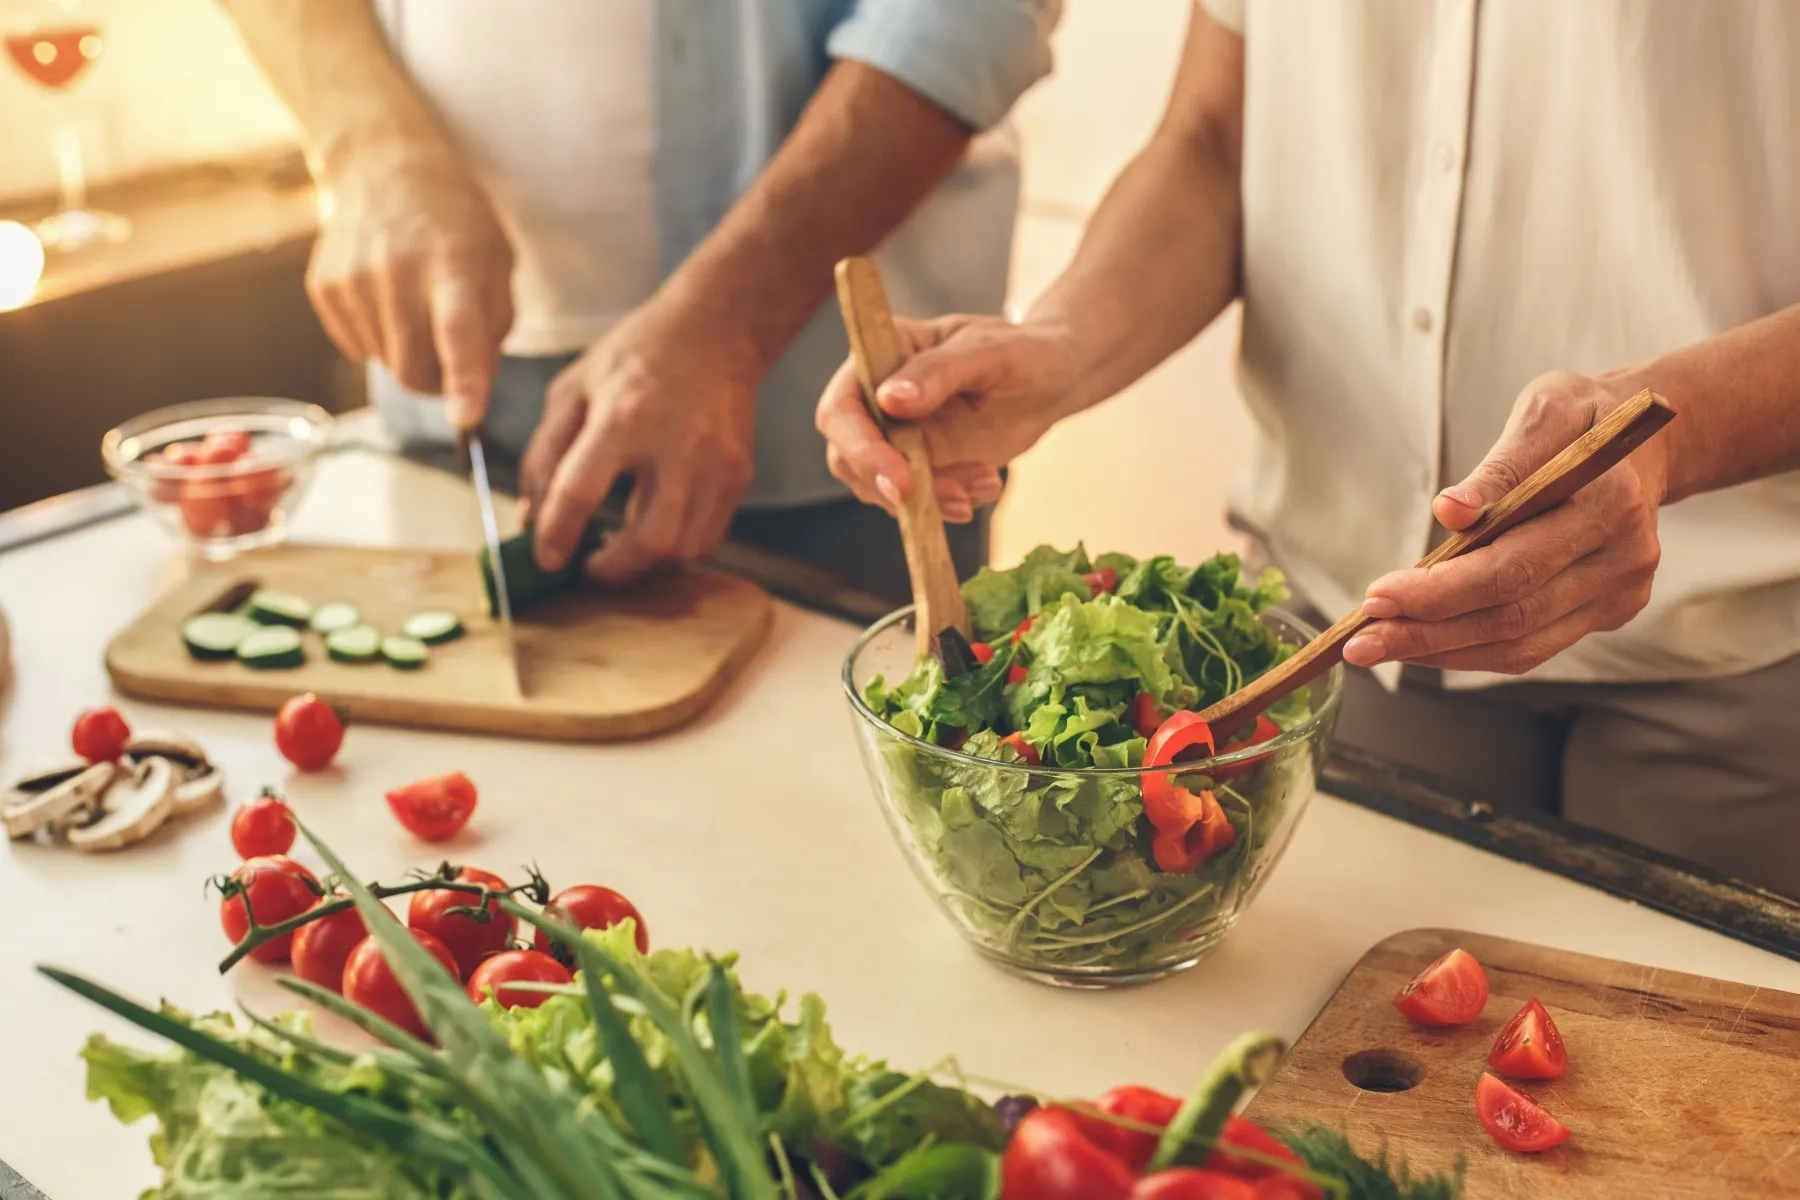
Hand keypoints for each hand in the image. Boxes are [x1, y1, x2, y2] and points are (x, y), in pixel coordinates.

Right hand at [308, 152, 512, 430]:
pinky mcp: (324, 288)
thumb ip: (492, 329)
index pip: (458, 333)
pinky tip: (386, 297)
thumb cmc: (455, 223)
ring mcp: (353, 280)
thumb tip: (472, 390)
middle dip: (438, 382)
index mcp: (453, 266)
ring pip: (385, 364)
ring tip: (417, 306)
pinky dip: (378, 337)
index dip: (464, 381)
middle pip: (414, 370)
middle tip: (450, 357)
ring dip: (408, 354)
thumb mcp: (497, 264)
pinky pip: (357, 347)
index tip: (466, 419)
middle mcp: (397, 272)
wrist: (384, 166)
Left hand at [517, 301, 758, 584]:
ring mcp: (716, 465)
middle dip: (614, 569)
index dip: (556, 534)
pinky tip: (656, 531)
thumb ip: (545, 454)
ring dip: (647, 564)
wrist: (717, 331)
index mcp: (623, 416)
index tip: (546, 558)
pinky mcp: (739, 476)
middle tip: (591, 567)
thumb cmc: (638, 356)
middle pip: (651, 539)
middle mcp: (676, 445)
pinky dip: (678, 549)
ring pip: (686, 549)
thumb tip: (532, 517)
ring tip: (623, 548)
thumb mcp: (574, 389)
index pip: (581, 491)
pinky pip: (709, 537)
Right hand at [814, 314, 1079, 520]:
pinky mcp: (919, 464)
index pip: (843, 406)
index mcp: (882, 354)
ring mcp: (895, 435)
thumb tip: (890, 399)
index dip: (860, 447)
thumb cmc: (1024, 351)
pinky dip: (949, 503)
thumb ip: (939, 372)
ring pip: (880, 485)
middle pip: (847, 455)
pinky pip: (915, 499)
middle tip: (948, 499)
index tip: (901, 478)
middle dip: (889, 487)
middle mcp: (876, 397)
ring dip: (930, 498)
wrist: (1054, 380)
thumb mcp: (989, 353)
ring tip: (985, 479)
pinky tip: (988, 483)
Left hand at [1346, 371, 1668, 673]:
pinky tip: (1423, 643)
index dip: (1440, 590)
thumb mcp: (1543, 411)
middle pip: (1512, 615)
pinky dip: (1471, 650)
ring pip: (1521, 644)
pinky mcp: (1609, 611)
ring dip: (1442, 651)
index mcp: (1612, 501)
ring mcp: (1621, 592)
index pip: (1513, 565)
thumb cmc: (1582, 420)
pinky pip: (1532, 646)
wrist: (1643, 440)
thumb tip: (1449, 511)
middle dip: (1427, 631)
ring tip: (1380, 645)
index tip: (1377, 595)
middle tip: (1361, 639)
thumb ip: (1499, 467)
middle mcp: (1625, 557)